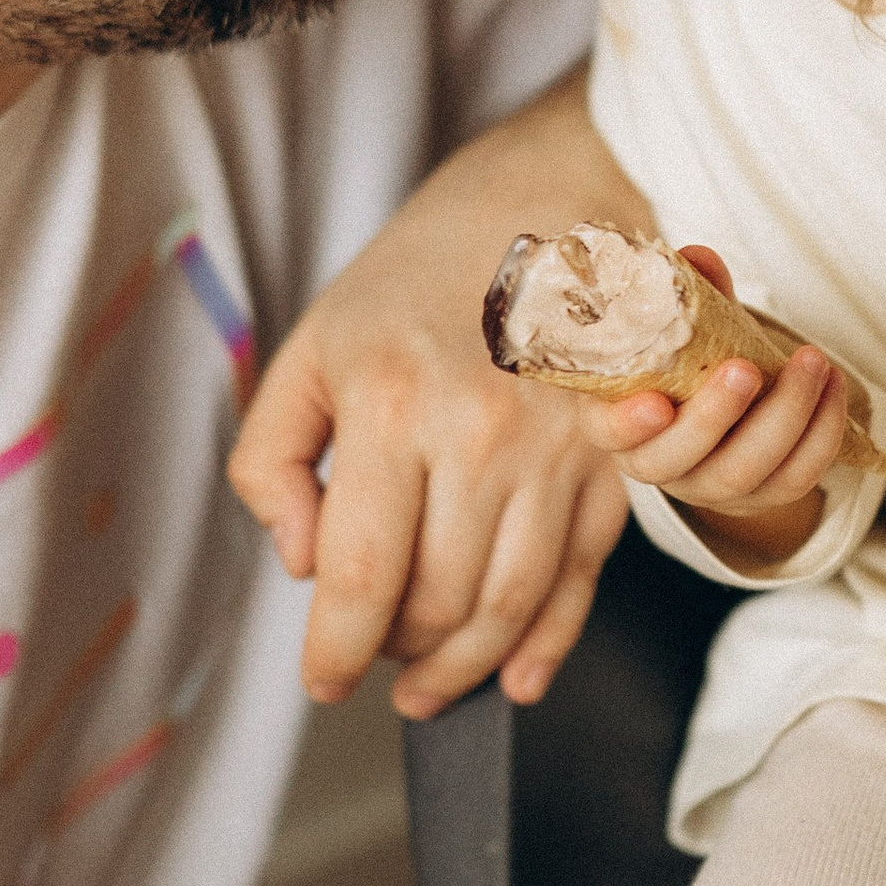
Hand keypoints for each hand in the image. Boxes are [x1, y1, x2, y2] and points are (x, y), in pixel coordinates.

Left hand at [227, 67, 638, 719]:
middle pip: (439, 603)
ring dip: (466, 666)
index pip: (363, 577)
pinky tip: (515, 679)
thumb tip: (301, 561)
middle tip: (374, 664)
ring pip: (510, 607)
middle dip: (397, 657)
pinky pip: (579, 578)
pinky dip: (548, 644)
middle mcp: (483, 433)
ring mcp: (558, 450)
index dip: (336, 652)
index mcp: (393, 403)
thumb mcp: (313, 346)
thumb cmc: (417, 274)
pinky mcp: (611, 460)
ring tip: (429, 685)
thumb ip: (274, 459)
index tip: (323, 681)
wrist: (547, 200)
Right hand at [586, 246, 856, 568]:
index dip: (629, 425)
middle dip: (717, 416)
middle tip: (746, 368)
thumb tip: (698, 257)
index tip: (655, 403)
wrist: (718, 408)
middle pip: (683, 460)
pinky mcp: (764, 496)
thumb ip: (686, 296)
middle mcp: (660, 465)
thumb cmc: (684, 362)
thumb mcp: (677, 329)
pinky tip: (834, 386)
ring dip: (786, 416)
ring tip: (812, 361)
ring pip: (746, 471)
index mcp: (618, 423)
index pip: (611, 435)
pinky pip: (797, 476)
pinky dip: (822, 433)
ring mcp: (711, 487)